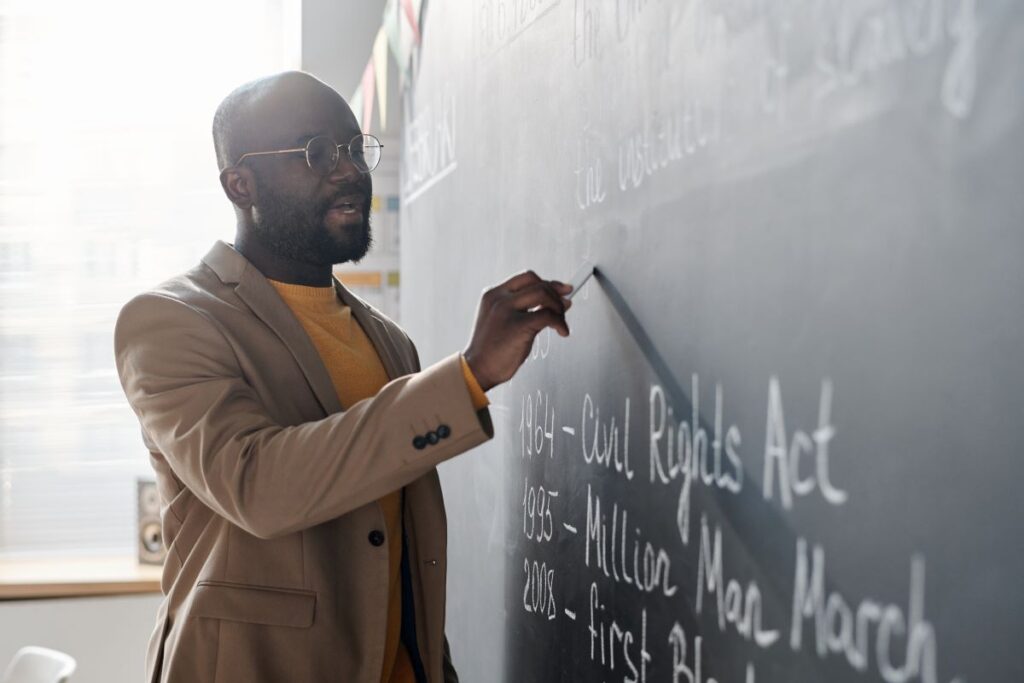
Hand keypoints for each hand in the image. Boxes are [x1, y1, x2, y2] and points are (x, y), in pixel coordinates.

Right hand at [462, 270, 572, 391]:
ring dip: (558, 307)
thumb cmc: (493, 351)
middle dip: (556, 293)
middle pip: (537, 282)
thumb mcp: (506, 323)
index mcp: (493, 295)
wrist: (478, 370)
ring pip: (543, 294)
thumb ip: (528, 310)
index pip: (526, 278)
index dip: (548, 282)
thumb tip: (560, 302)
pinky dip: (560, 322)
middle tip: (565, 305)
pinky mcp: (517, 325)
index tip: (562, 290)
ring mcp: (506, 310)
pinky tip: (562, 331)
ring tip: (560, 322)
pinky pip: (547, 315)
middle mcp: (499, 298)